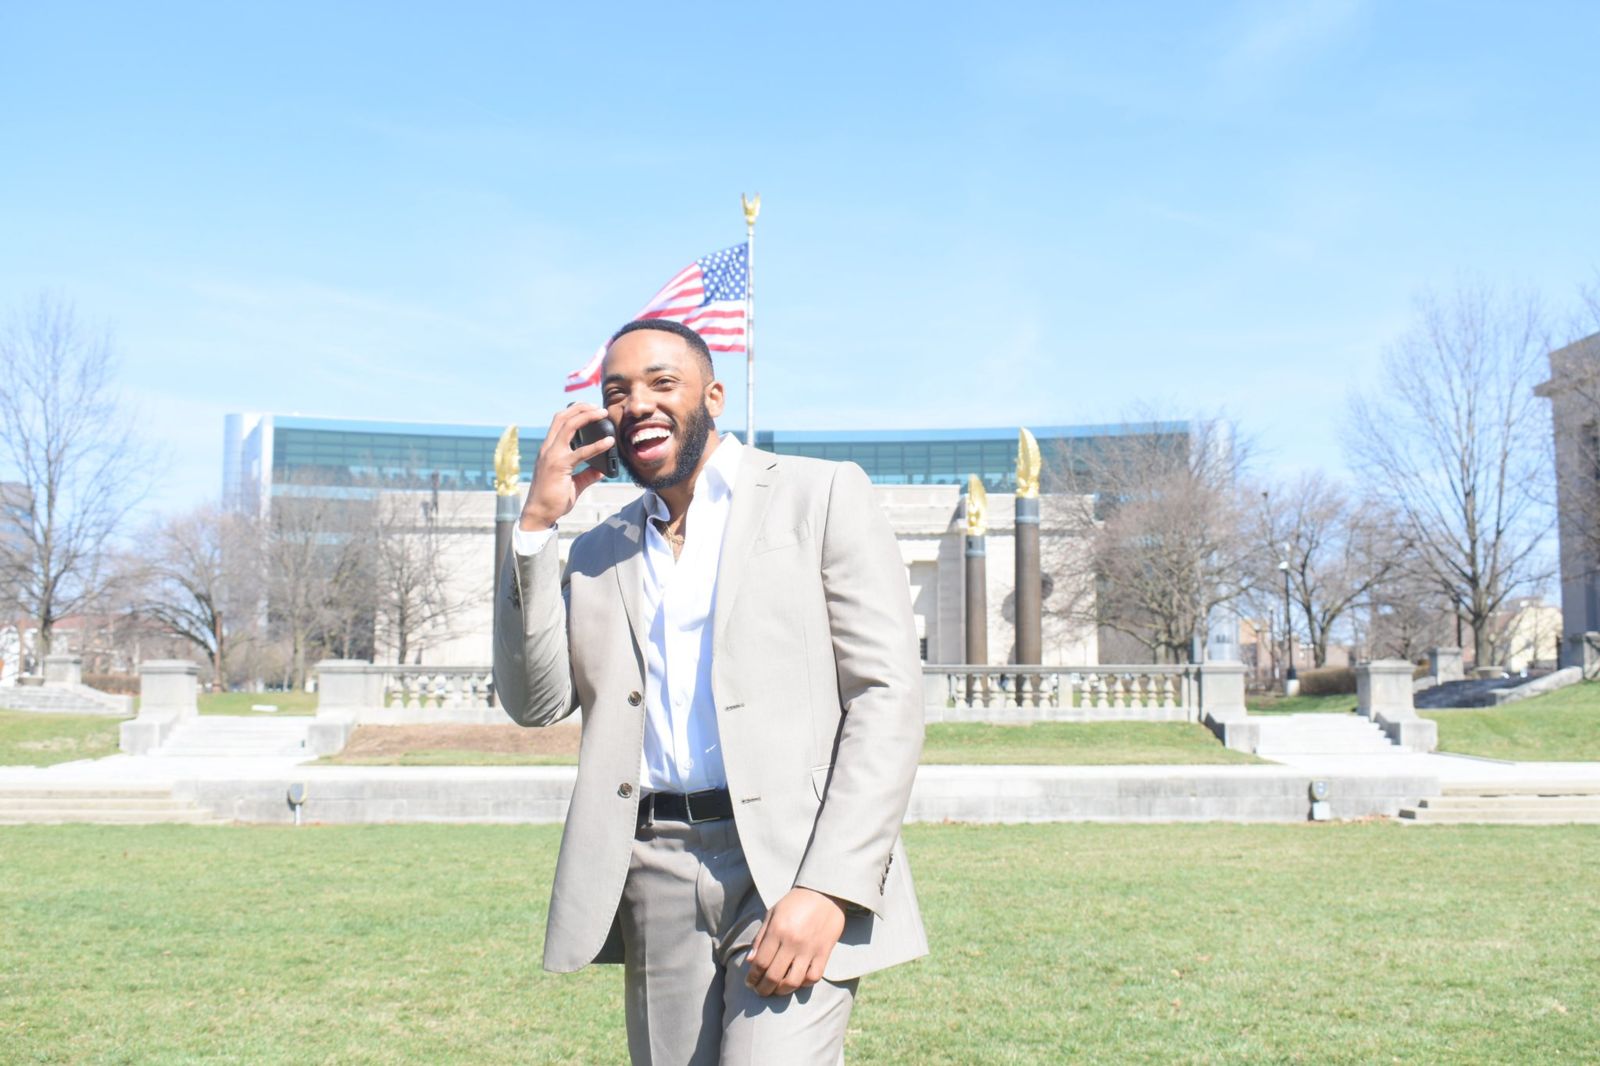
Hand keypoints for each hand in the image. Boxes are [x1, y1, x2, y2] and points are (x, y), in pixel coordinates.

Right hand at [520, 404, 614, 531]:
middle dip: (581, 408)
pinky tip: (609, 442)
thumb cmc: (553, 499)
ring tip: (603, 413)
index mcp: (549, 450)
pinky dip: (597, 445)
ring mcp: (552, 455)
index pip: (559, 422)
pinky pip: (580, 452)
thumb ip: (587, 475)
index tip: (590, 407)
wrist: (539, 514)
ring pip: (568, 426)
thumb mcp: (573, 484)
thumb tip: (603, 470)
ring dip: (587, 416)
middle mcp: (548, 448)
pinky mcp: (559, 466)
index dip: (574, 411)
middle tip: (599, 407)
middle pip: (562, 417)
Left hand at [744, 888, 846, 996]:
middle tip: (760, 991)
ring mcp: (810, 949)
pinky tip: (797, 980)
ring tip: (776, 990)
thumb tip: (750, 961)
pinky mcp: (824, 952)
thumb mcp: (772, 913)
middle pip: (774, 976)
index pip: (760, 963)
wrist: (825, 892)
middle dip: (763, 989)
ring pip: (793, 981)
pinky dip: (804, 983)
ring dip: (781, 991)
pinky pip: (814, 977)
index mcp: (777, 930)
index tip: (749, 983)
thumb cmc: (795, 902)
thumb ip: (760, 938)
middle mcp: (792, 942)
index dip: (752, 977)